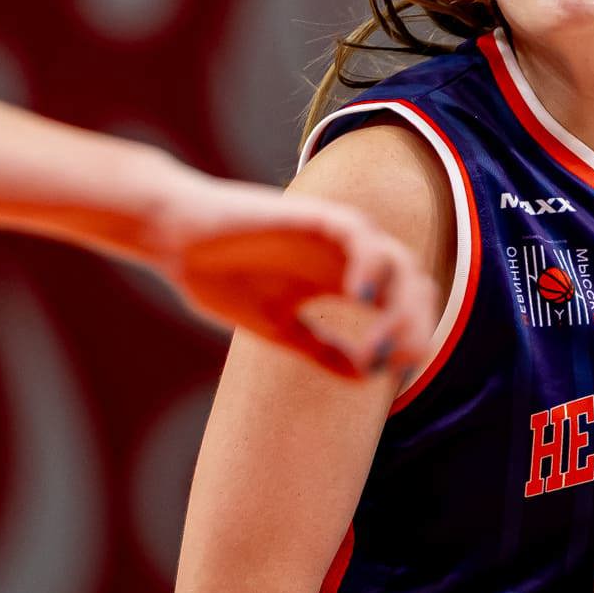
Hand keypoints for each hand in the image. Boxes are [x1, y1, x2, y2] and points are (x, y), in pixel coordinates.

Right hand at [147, 175, 438, 379]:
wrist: (176, 240)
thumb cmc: (218, 276)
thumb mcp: (278, 327)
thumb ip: (321, 348)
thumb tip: (365, 376)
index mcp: (341, 279)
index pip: (402, 305)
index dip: (410, 338)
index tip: (392, 371)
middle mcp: (347, 257)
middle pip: (414, 285)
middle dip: (417, 324)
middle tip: (397, 359)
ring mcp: (333, 235)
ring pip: (398, 261)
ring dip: (400, 303)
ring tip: (378, 341)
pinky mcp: (313, 215)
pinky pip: (361, 232)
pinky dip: (371, 263)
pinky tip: (360, 297)